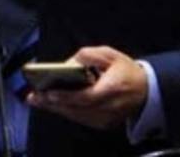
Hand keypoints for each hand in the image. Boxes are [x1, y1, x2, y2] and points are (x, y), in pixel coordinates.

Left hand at [27, 46, 148, 130]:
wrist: (145, 91)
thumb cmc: (126, 70)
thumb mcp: (110, 54)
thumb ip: (89, 56)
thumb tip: (69, 64)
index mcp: (112, 89)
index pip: (86, 96)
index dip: (67, 96)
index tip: (49, 93)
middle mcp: (109, 107)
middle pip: (76, 109)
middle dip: (53, 103)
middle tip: (34, 97)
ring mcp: (106, 119)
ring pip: (76, 116)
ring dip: (56, 108)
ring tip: (38, 100)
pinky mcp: (103, 124)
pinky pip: (80, 119)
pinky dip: (67, 111)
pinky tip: (54, 104)